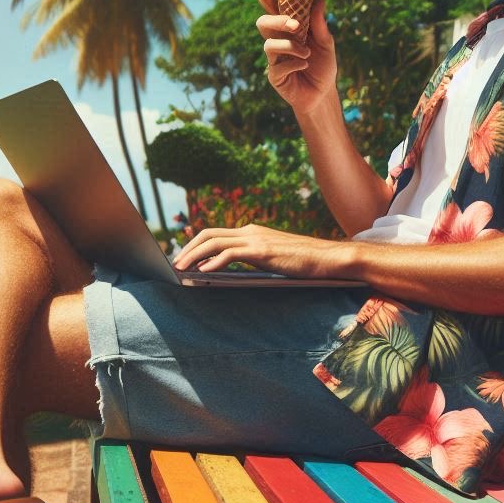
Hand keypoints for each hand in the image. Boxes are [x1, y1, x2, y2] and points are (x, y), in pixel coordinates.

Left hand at [173, 222, 349, 277]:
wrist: (329, 258)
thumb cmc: (303, 262)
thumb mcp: (271, 258)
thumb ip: (250, 259)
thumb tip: (224, 268)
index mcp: (251, 232)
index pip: (214, 233)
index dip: (194, 244)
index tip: (183, 258)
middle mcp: (250, 231)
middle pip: (208, 233)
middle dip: (187, 248)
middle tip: (174, 264)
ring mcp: (256, 239)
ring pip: (214, 242)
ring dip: (193, 255)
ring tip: (181, 268)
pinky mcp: (262, 251)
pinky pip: (230, 253)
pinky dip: (213, 261)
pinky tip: (203, 271)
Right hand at [255, 0, 337, 114]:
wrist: (323, 93)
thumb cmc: (323, 65)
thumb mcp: (326, 42)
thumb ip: (320, 22)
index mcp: (287, 28)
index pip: (271, 7)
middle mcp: (277, 40)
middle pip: (262, 22)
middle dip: (277, 20)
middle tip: (296, 25)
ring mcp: (274, 59)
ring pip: (268, 45)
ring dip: (290, 46)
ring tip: (307, 54)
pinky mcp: (275, 77)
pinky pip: (277, 66)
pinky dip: (294, 63)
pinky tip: (305, 65)